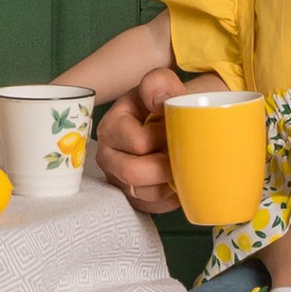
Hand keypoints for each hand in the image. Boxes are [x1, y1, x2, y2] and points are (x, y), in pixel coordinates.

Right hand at [94, 69, 184, 214]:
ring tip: (180, 167)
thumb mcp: (167, 86)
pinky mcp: (131, 197)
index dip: (162, 139)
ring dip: (167, 184)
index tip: (173, 129)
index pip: (138, 143)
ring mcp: (118, 178)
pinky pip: (151, 208)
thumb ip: (161, 83)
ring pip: (144, 195)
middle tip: (182, 157)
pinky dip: (169, 199)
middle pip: (133, 174)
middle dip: (164, 168)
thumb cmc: (170, 105)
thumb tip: (157, 101)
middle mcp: (108, 154)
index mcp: (113, 124)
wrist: (179, 124)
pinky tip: (178, 182)